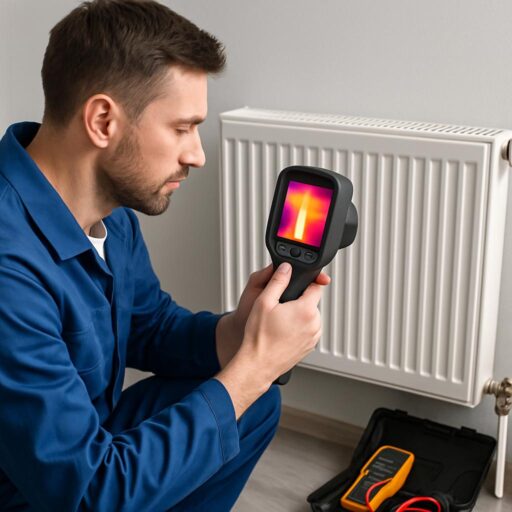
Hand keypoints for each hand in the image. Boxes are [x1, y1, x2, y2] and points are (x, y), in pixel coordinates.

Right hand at [215, 262, 330, 417]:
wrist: (258, 364)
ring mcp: (314, 337)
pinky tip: (282, 332)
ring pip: (310, 317)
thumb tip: (286, 268)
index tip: (297, 284)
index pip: (317, 286)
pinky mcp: (310, 347)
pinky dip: (298, 328)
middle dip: (299, 301)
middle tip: (280, 307)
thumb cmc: (259, 337)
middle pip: (312, 302)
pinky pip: (307, 330)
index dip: (306, 282)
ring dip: (299, 315)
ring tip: (279, 322)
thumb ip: (278, 280)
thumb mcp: (264, 301)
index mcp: (307, 310)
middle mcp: (315, 324)